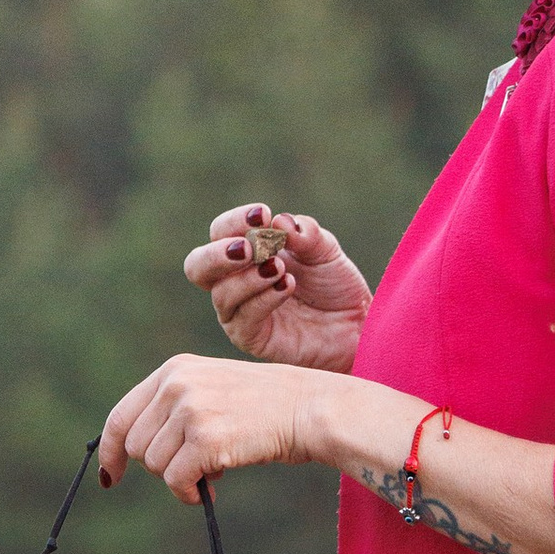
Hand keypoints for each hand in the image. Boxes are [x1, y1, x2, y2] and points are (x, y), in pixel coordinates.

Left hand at [99, 351, 321, 500]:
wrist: (311, 408)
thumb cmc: (264, 406)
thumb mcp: (211, 388)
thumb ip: (172, 408)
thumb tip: (132, 451)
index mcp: (173, 370)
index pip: (120, 416)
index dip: (109, 451)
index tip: (110, 476)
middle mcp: (176, 385)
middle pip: (136, 447)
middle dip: (159, 466)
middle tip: (194, 465)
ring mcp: (190, 411)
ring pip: (155, 466)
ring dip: (179, 478)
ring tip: (213, 468)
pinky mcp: (206, 439)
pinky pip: (175, 482)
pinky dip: (188, 493)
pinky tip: (212, 487)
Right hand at [183, 204, 369, 370]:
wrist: (357, 324)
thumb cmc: (334, 286)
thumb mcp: (325, 251)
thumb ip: (305, 234)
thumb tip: (280, 221)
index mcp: (246, 254)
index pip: (220, 233)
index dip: (234, 221)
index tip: (263, 214)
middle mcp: (234, 283)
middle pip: (197, 266)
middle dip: (218, 254)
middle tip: (250, 248)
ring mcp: (239, 313)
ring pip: (220, 294)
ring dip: (249, 278)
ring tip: (279, 269)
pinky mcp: (251, 339)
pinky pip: (243, 320)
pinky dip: (263, 299)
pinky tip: (286, 286)